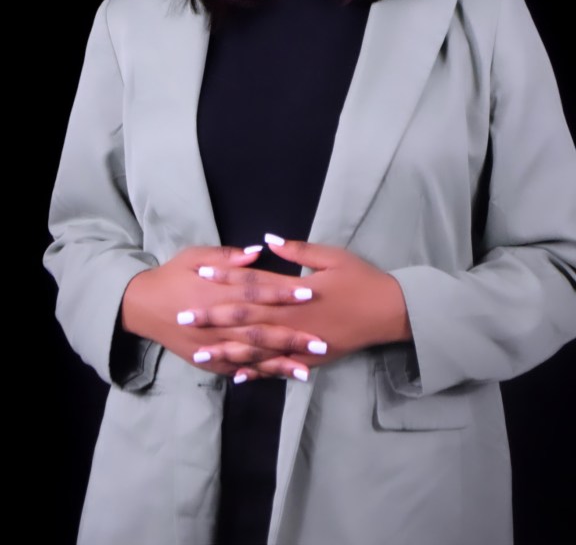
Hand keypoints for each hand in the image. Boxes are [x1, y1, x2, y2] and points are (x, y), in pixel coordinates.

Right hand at [120, 244, 322, 379]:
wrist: (142, 305)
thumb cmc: (173, 274)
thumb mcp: (195, 256)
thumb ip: (227, 257)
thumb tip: (257, 252)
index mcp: (216, 290)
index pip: (255, 291)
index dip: (283, 293)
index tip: (310, 293)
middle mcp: (216, 321)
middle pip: (258, 328)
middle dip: (291, 335)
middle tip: (321, 340)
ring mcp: (211, 346)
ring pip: (250, 355)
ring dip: (280, 362)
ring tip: (308, 368)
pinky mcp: (207, 361)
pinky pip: (236, 369)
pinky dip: (258, 373)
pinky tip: (279, 377)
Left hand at [198, 236, 411, 381]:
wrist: (390, 312)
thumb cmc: (361, 279)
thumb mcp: (332, 256)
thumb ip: (298, 250)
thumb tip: (268, 241)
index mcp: (295, 291)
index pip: (253, 282)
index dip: (225, 276)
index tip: (200, 273)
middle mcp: (293, 318)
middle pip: (246, 318)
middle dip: (212, 317)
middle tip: (184, 317)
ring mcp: (300, 342)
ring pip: (257, 348)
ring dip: (226, 350)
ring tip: (198, 354)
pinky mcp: (310, 358)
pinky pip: (279, 367)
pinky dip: (258, 371)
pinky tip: (237, 375)